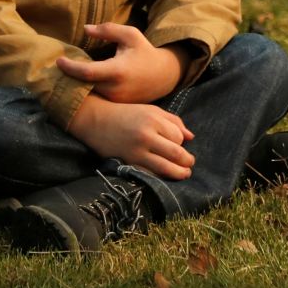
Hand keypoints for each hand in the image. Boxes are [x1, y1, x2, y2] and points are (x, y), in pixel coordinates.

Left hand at [56, 23, 186, 102]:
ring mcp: (116, 102)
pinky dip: (88, 92)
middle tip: (57, 69)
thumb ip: (108, 30)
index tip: (58, 60)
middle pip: (83, 86)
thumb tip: (86, 29)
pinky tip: (81, 84)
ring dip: (77, 86)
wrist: (163, 76)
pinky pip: (97, 101)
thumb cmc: (144, 52)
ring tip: (67, 76)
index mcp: (117, 70)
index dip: (69, 67)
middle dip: (70, 78)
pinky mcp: (117, 108)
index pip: (86, 72)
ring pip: (89, 95)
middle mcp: (115, 89)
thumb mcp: (130, 35)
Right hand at [66, 93, 194, 180]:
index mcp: (153, 119)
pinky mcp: (128, 162)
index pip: (178, 137)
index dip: (182, 143)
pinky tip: (164, 175)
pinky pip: (150, 173)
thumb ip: (173, 121)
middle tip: (189, 164)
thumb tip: (191, 137)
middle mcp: (146, 135)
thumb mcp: (151, 110)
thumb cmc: (126, 114)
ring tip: (184, 173)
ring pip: (166, 167)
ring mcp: (137, 151)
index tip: (179, 145)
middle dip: (187, 161)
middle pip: (177, 153)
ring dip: (179, 173)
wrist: (96, 120)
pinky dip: (160, 176)